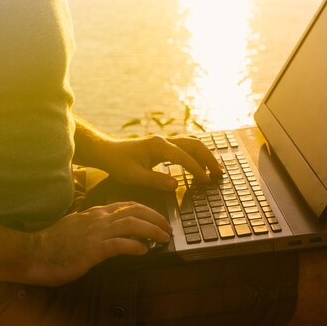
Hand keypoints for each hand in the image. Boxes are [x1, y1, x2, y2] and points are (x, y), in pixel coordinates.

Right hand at [27, 201, 171, 285]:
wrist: (33, 253)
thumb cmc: (53, 243)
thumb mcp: (76, 226)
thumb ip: (93, 224)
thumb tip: (110, 229)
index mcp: (95, 213)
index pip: (127, 205)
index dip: (147, 210)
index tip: (158, 218)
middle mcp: (98, 218)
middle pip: (135, 210)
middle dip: (156, 217)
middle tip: (167, 228)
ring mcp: (95, 232)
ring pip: (132, 224)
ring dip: (152, 230)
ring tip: (163, 238)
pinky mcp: (92, 249)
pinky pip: (119, 244)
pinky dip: (135, 246)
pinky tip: (143, 250)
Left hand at [96, 135, 222, 190]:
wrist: (107, 152)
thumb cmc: (118, 164)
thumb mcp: (134, 176)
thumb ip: (155, 180)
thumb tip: (175, 185)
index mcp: (159, 146)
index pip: (184, 157)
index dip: (197, 170)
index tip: (207, 181)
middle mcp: (165, 140)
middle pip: (194, 145)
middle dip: (209, 159)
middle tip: (219, 173)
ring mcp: (165, 141)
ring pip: (192, 144)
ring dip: (205, 155)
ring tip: (214, 170)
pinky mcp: (163, 146)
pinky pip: (186, 147)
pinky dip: (196, 155)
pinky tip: (200, 165)